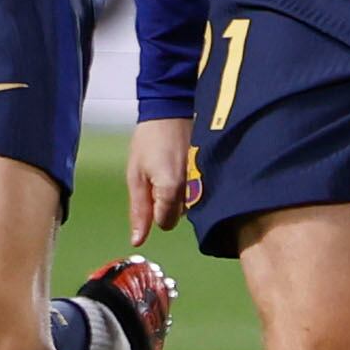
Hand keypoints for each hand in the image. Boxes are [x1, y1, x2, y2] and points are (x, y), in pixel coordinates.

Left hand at [126, 117, 196, 241]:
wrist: (172, 110)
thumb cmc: (150, 140)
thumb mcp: (136, 175)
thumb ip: (139, 210)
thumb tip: (137, 239)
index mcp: (171, 190)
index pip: (165, 224)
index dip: (155, 210)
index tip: (152, 189)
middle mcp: (193, 190)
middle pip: (179, 216)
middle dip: (168, 203)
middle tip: (160, 176)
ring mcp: (206, 181)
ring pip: (191, 205)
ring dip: (181, 194)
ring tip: (173, 168)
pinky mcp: (213, 173)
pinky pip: (202, 192)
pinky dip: (192, 185)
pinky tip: (185, 166)